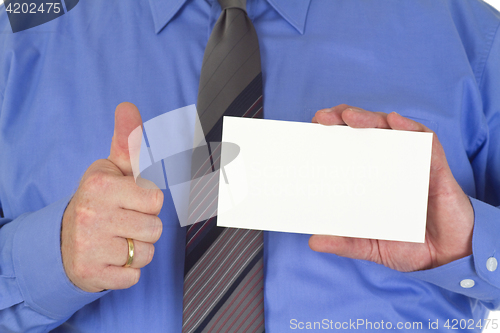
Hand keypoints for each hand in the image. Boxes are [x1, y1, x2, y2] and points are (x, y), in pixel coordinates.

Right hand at [61, 102, 163, 291]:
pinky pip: (133, 276)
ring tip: (117, 239)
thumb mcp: (111, 169)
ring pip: (145, 254)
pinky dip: (127, 271)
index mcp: (100, 185)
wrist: (65, 240)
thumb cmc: (99, 200)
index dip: (148, 202)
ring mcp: (89, 246)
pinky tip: (110, 258)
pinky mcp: (91, 273)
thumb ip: (127, 141)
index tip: (130, 201)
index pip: (156, 199)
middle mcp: (92, 214)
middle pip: (155, 229)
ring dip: (137, 249)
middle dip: (145, 227)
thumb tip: (128, 107)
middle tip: (123, 222)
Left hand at [308, 104, 473, 271]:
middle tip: (322, 118)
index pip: (349, 147)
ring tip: (349, 117)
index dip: (331, 134)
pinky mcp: (436, 168)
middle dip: (343, 118)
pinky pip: (426, 142)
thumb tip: (313, 241)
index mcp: (372, 178)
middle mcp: (390, 165)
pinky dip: (410, 128)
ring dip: (370, 119)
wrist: (449, 259)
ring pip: (391, 130)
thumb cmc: (411, 246)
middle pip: (366, 131)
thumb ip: (346, 243)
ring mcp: (413, 164)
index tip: (311, 128)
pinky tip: (395, 122)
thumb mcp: (372, 246)